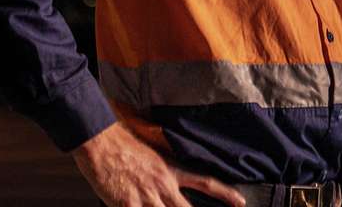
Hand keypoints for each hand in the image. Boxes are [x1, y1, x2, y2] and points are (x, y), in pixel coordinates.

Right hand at [71, 122, 245, 206]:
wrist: (100, 141)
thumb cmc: (120, 143)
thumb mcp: (150, 154)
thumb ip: (161, 170)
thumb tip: (166, 182)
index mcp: (170, 169)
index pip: (204, 181)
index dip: (224, 194)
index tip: (240, 202)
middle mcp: (163, 184)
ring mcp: (147, 196)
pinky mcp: (128, 205)